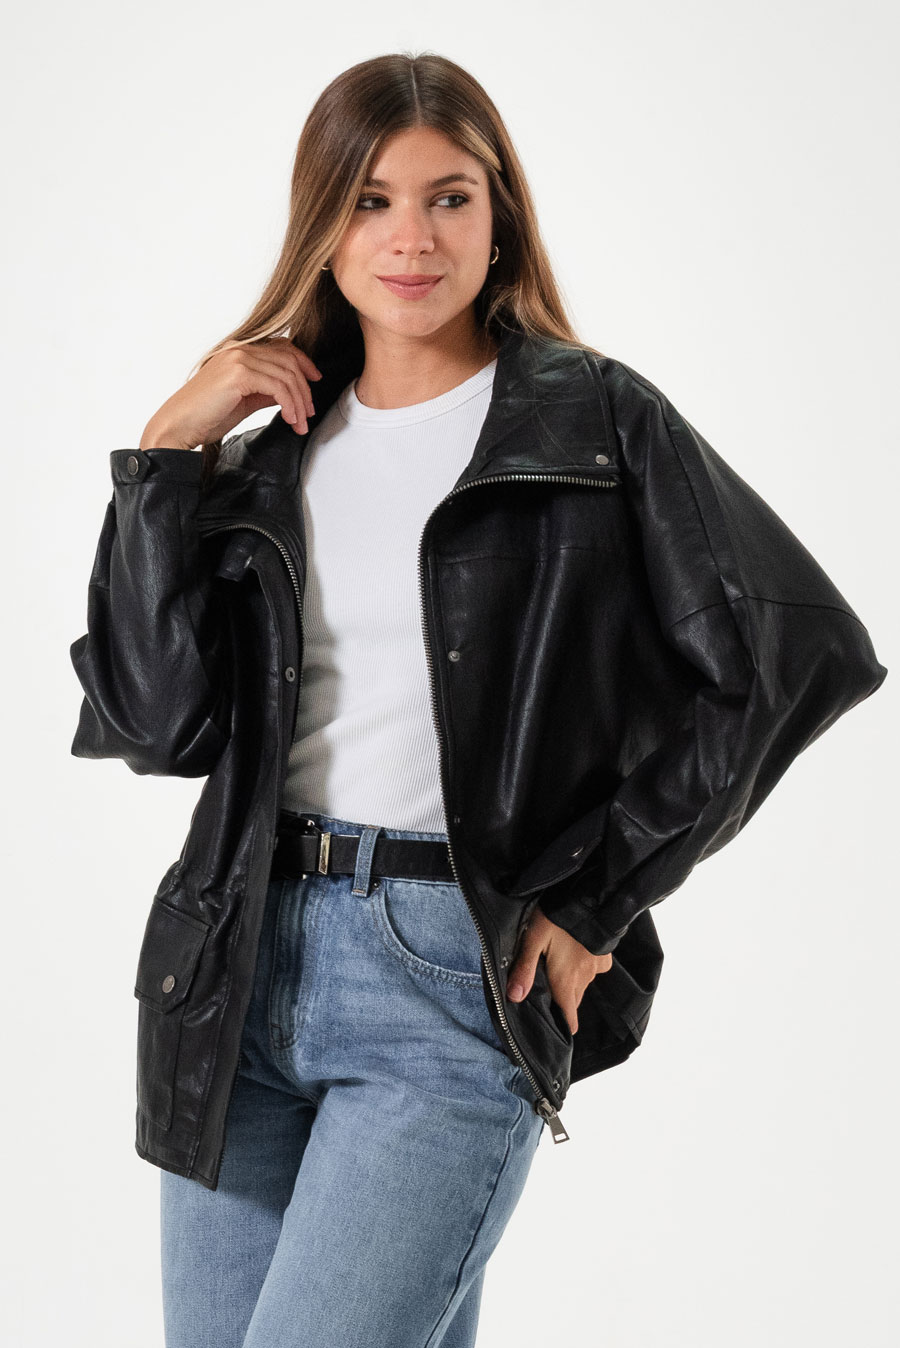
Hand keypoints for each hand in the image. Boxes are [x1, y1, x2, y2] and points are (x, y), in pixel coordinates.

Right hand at [139, 337, 323, 450]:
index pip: (282, 347)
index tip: (315, 381)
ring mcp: (238, 358)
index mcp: (239, 350)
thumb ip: (266, 391)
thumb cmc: (206, 415)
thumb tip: (288, 394)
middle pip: (289, 361)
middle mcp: (240, 348)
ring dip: (299, 402)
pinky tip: (290, 419)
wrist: (179, 425)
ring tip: (300, 423)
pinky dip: (289, 405)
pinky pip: (278, 387)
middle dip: (305, 389)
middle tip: (309, 413)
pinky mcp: (239, 373)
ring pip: (286, 375)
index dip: (304, 362)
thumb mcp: (244, 400)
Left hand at [506, 906, 612, 1034]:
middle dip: (561, 1001)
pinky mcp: (606, 956)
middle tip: (546, 987)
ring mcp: (597, 968)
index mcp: (565, 981)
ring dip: (571, 981)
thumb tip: (514, 998)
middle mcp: (584, 979)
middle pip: (572, 1001)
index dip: (563, 1025)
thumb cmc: (557, 918)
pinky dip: (584, 966)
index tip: (555, 1027)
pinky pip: (593, 969)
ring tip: (557, 964)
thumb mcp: (533, 939)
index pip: (569, 1017)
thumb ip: (524, 969)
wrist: (591, 898)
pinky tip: (574, 950)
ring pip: (582, 985)